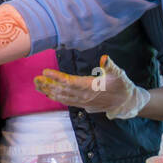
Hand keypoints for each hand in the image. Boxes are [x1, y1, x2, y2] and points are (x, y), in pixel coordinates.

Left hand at [33, 54, 148, 118]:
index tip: (45, 72)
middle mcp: (84, 96)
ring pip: (62, 97)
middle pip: (62, 91)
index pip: (70, 82)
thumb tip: (105, 58)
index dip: (57, 77)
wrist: (127, 102)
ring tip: (37, 85)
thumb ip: (110, 66)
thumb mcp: (119, 73)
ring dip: (49, 91)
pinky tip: (47, 93)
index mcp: (91, 87)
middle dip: (48, 85)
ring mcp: (83, 102)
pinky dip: (56, 97)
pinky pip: (66, 101)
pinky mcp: (82, 104)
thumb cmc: (122, 85)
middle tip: (36, 79)